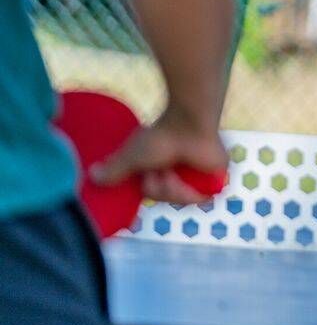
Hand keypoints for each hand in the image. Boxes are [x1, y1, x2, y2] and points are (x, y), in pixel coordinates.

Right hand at [90, 107, 227, 204]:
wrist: (188, 124)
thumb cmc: (161, 136)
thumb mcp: (131, 156)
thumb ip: (113, 169)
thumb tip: (92, 176)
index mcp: (164, 167)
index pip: (153, 193)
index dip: (149, 187)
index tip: (146, 174)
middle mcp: (181, 173)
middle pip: (164, 198)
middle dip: (157, 186)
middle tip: (160, 167)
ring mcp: (198, 177)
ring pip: (179, 200)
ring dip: (170, 187)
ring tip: (171, 167)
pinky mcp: (216, 179)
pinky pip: (199, 198)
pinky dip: (187, 189)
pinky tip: (186, 173)